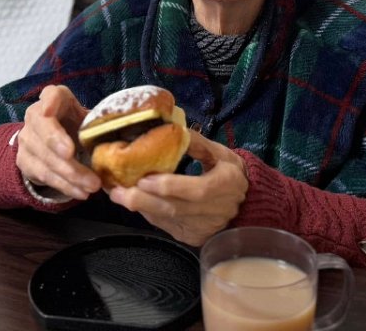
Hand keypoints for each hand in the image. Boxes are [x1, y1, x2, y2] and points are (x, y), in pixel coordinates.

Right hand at [15, 85, 100, 200]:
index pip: (50, 95)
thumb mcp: (88, 118)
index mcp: (56, 98)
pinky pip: (44, 175)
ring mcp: (27, 139)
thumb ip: (99, 122)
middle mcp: (35, 115)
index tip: (49, 111)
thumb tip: (123, 132)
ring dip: (70, 174)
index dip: (49, 102)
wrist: (54, 141)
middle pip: (44, 129)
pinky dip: (64, 186)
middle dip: (58, 145)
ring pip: (45, 157)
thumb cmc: (77, 125)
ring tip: (93, 185)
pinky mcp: (24, 161)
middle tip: (75, 156)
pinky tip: (81, 192)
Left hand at [108, 131, 248, 246]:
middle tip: (117, 191)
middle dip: (143, 200)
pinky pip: (167, 226)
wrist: (247, 205)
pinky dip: (149, 214)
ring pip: (168, 219)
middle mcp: (216, 211)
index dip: (170, 186)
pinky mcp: (193, 236)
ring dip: (141, 207)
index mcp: (226, 185)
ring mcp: (203, 228)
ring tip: (118, 195)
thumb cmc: (231, 174)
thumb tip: (175, 129)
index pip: (197, 190)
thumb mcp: (221, 153)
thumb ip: (199, 143)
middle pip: (176, 208)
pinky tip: (136, 203)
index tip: (144, 179)